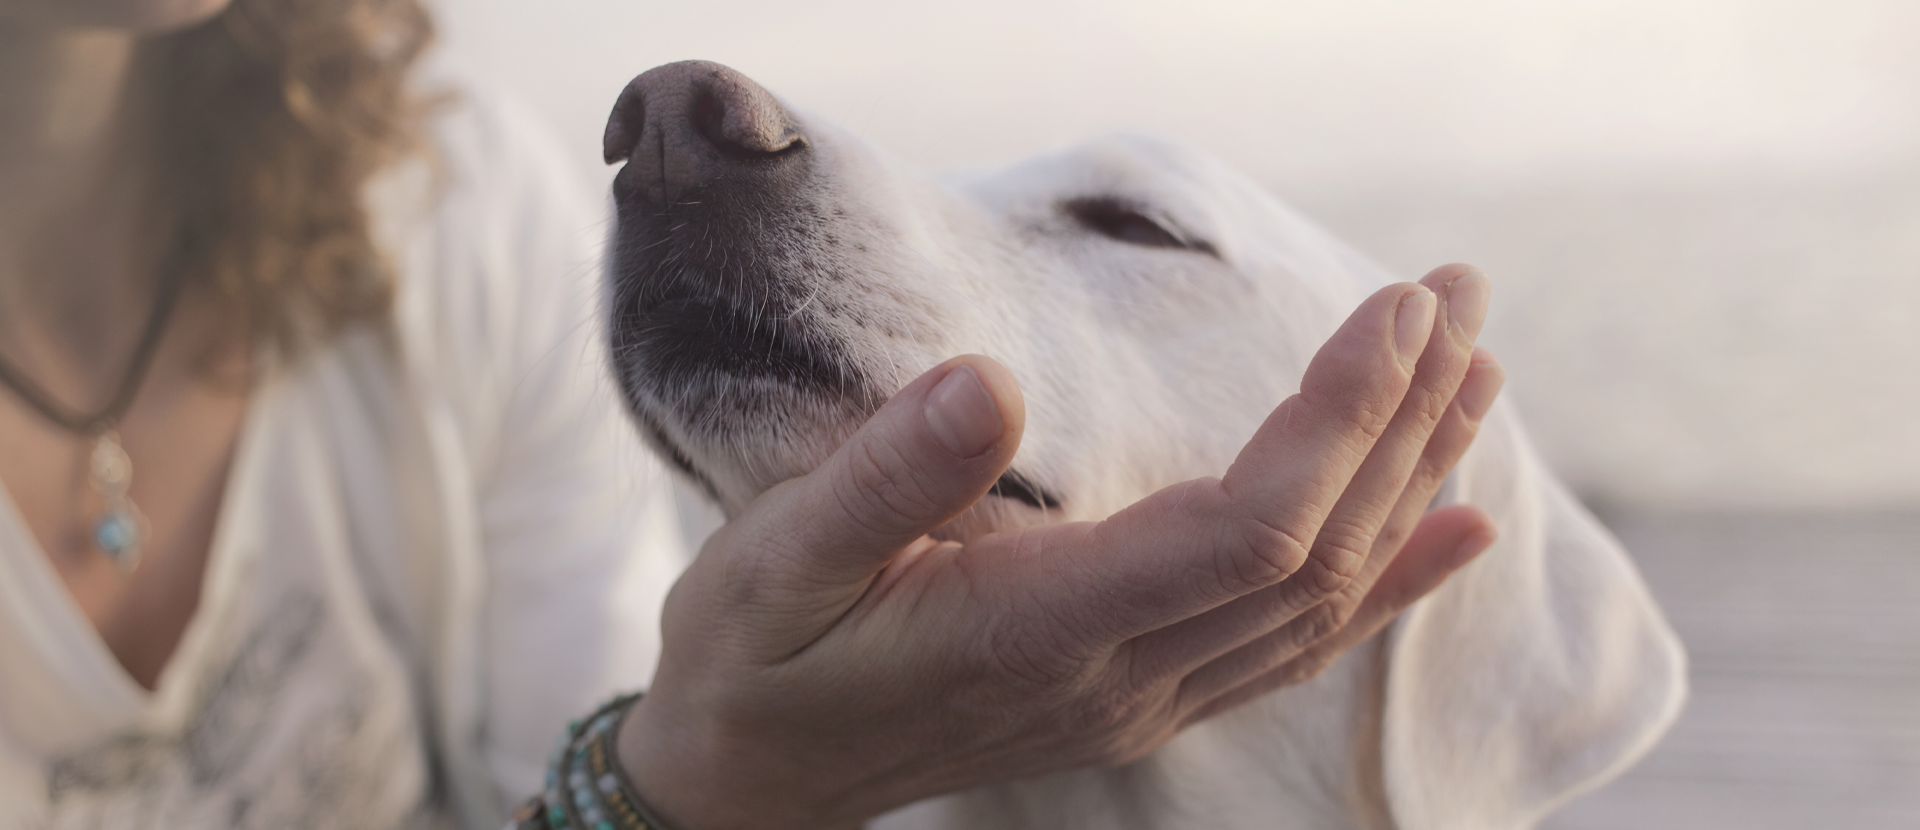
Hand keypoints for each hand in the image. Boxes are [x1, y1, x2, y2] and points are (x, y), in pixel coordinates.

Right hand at [618, 265, 1504, 829]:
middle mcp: (1119, 678)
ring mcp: (1142, 697)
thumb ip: (884, 478)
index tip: (1391, 313)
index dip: (1336, 426)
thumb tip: (987, 380)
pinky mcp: (1142, 695)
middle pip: (1314, 556)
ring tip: (1476, 373)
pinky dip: (1391, 582)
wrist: (752, 783)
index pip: (1244, 534)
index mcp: (1039, 631)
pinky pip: (1296, 644)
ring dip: (1409, 480)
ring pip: (1321, 598)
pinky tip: (1454, 525)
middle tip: (1462, 296)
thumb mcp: (778, 557)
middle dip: (1403, 421)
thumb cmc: (754, 660)